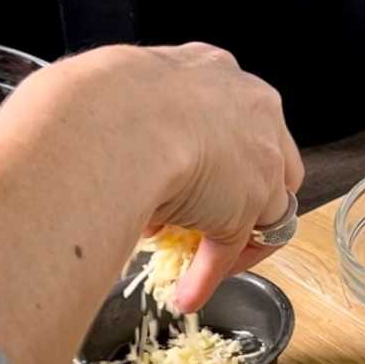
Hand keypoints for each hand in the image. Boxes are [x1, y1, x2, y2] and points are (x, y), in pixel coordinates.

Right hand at [76, 43, 302, 311]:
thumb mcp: (118, 95)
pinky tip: (186, 292)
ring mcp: (258, 158)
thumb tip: (100, 147)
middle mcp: (250, 108)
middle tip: (199, 225)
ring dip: (229, 244)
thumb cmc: (96, 99)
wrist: (110, 119)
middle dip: (238, 200)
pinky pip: (232, 247)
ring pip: (263, 210)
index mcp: (215, 72)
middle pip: (268, 164)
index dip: (216, 157)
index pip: (235, 119)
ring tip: (192, 267)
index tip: (188, 179)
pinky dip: (209, 275)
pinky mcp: (249, 204)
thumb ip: (129, 123)